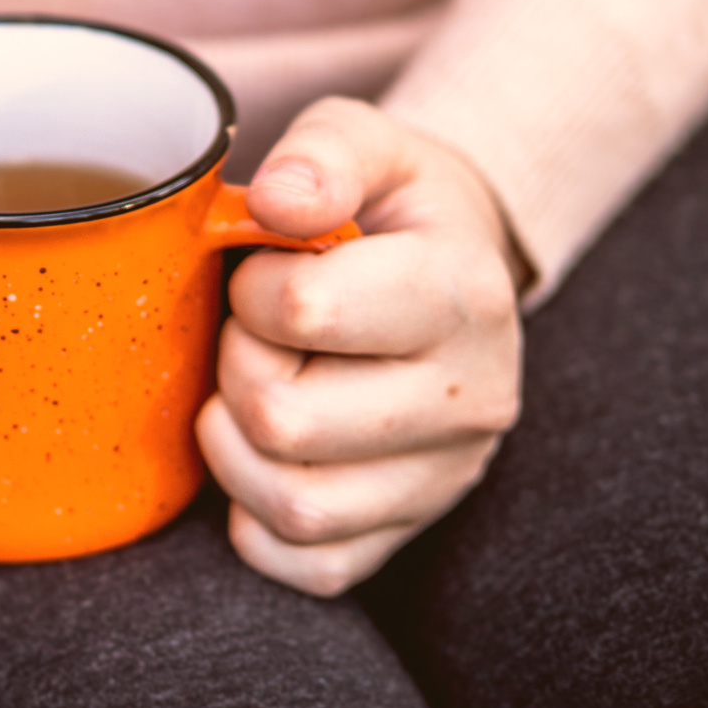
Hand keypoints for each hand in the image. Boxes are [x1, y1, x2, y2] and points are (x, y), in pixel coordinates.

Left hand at [196, 99, 525, 596]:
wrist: (455, 266)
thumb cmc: (392, 203)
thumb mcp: (365, 142)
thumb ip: (322, 154)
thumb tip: (278, 201)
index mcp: (463, 293)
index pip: (305, 310)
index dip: (250, 287)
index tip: (265, 269)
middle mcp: (474, 397)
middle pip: (286, 423)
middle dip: (237, 368)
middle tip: (252, 334)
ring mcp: (448, 476)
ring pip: (295, 507)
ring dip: (234, 449)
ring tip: (251, 390)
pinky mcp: (415, 528)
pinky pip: (312, 565)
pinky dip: (258, 522)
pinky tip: (264, 455)